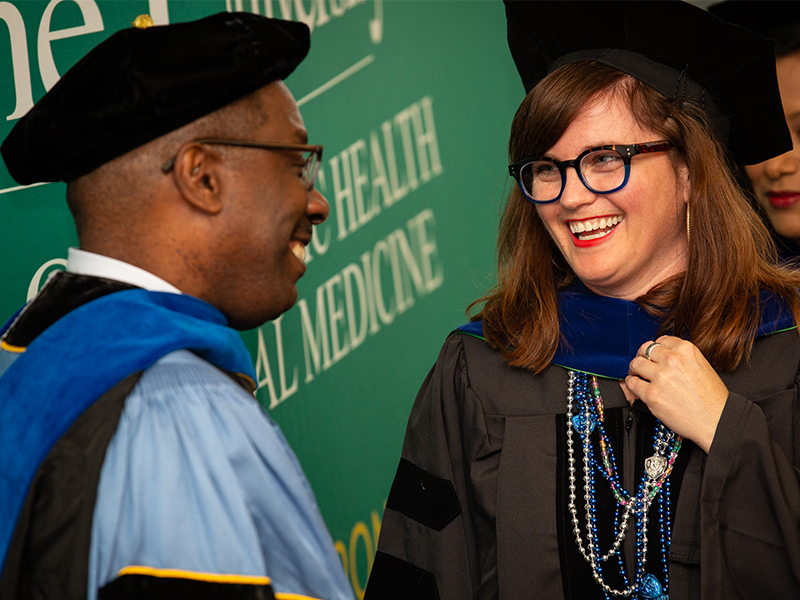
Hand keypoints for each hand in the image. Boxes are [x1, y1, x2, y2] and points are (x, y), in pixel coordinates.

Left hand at [624, 336, 728, 452]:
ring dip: (634, 370)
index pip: (661, 340)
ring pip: (635, 364)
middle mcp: (672, 360)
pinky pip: (632, 383)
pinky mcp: (652, 394)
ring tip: (637, 376)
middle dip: (642, 357)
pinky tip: (636, 388)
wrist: (717, 421)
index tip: (653, 356)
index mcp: (686, 349)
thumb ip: (682, 358)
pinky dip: (631, 384)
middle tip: (641, 365)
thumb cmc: (713, 398)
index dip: (655, 350)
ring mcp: (660, 377)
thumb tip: (662, 357)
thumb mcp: (702, 366)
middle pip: (645, 349)